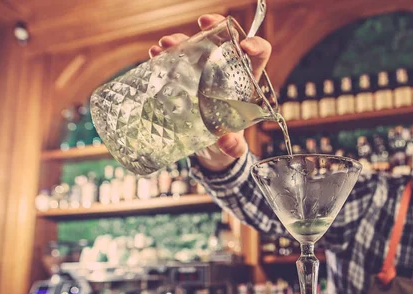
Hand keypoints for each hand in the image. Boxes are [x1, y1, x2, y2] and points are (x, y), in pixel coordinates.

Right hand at [148, 14, 271, 171]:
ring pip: (197, 47)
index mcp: (245, 83)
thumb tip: (227, 142)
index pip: (258, 55)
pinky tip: (155, 54)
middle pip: (224, 41)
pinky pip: (176, 61)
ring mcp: (204, 74)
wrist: (208, 150)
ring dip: (182, 41)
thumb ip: (234, 145)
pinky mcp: (185, 80)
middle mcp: (226, 72)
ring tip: (166, 44)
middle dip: (214, 28)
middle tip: (202, 24)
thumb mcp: (232, 146)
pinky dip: (164, 55)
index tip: (245, 45)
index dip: (256, 45)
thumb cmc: (227, 142)